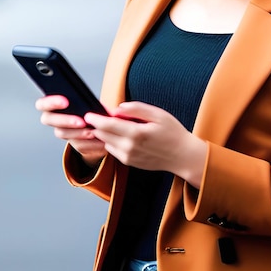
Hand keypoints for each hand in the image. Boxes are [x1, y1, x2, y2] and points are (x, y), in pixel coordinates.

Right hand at [37, 95, 107, 167]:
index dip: (51, 102)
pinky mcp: (74, 143)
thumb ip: (91, 103)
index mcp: (54, 104)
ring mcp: (62, 131)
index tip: (65, 102)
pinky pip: (78, 144)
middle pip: (48, 120)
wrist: (100, 127)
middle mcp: (53, 118)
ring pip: (62, 133)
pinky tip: (99, 139)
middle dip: (65, 120)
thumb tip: (100, 107)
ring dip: (78, 133)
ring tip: (92, 132)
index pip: (43, 103)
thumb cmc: (91, 108)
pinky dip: (90, 142)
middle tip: (81, 121)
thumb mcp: (91, 102)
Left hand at [84, 102, 206, 187]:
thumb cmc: (173, 133)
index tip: (88, 113)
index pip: (107, 126)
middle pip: (102, 135)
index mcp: (136, 134)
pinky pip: (112, 150)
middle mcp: (129, 148)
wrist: (182, 156)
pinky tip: (118, 134)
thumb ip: (136, 109)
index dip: (95, 118)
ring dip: (103, 133)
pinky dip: (111, 141)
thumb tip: (117, 108)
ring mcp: (128, 157)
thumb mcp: (158, 114)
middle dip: (96, 125)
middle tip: (95, 115)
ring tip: (108, 124)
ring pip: (106, 143)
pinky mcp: (129, 162)